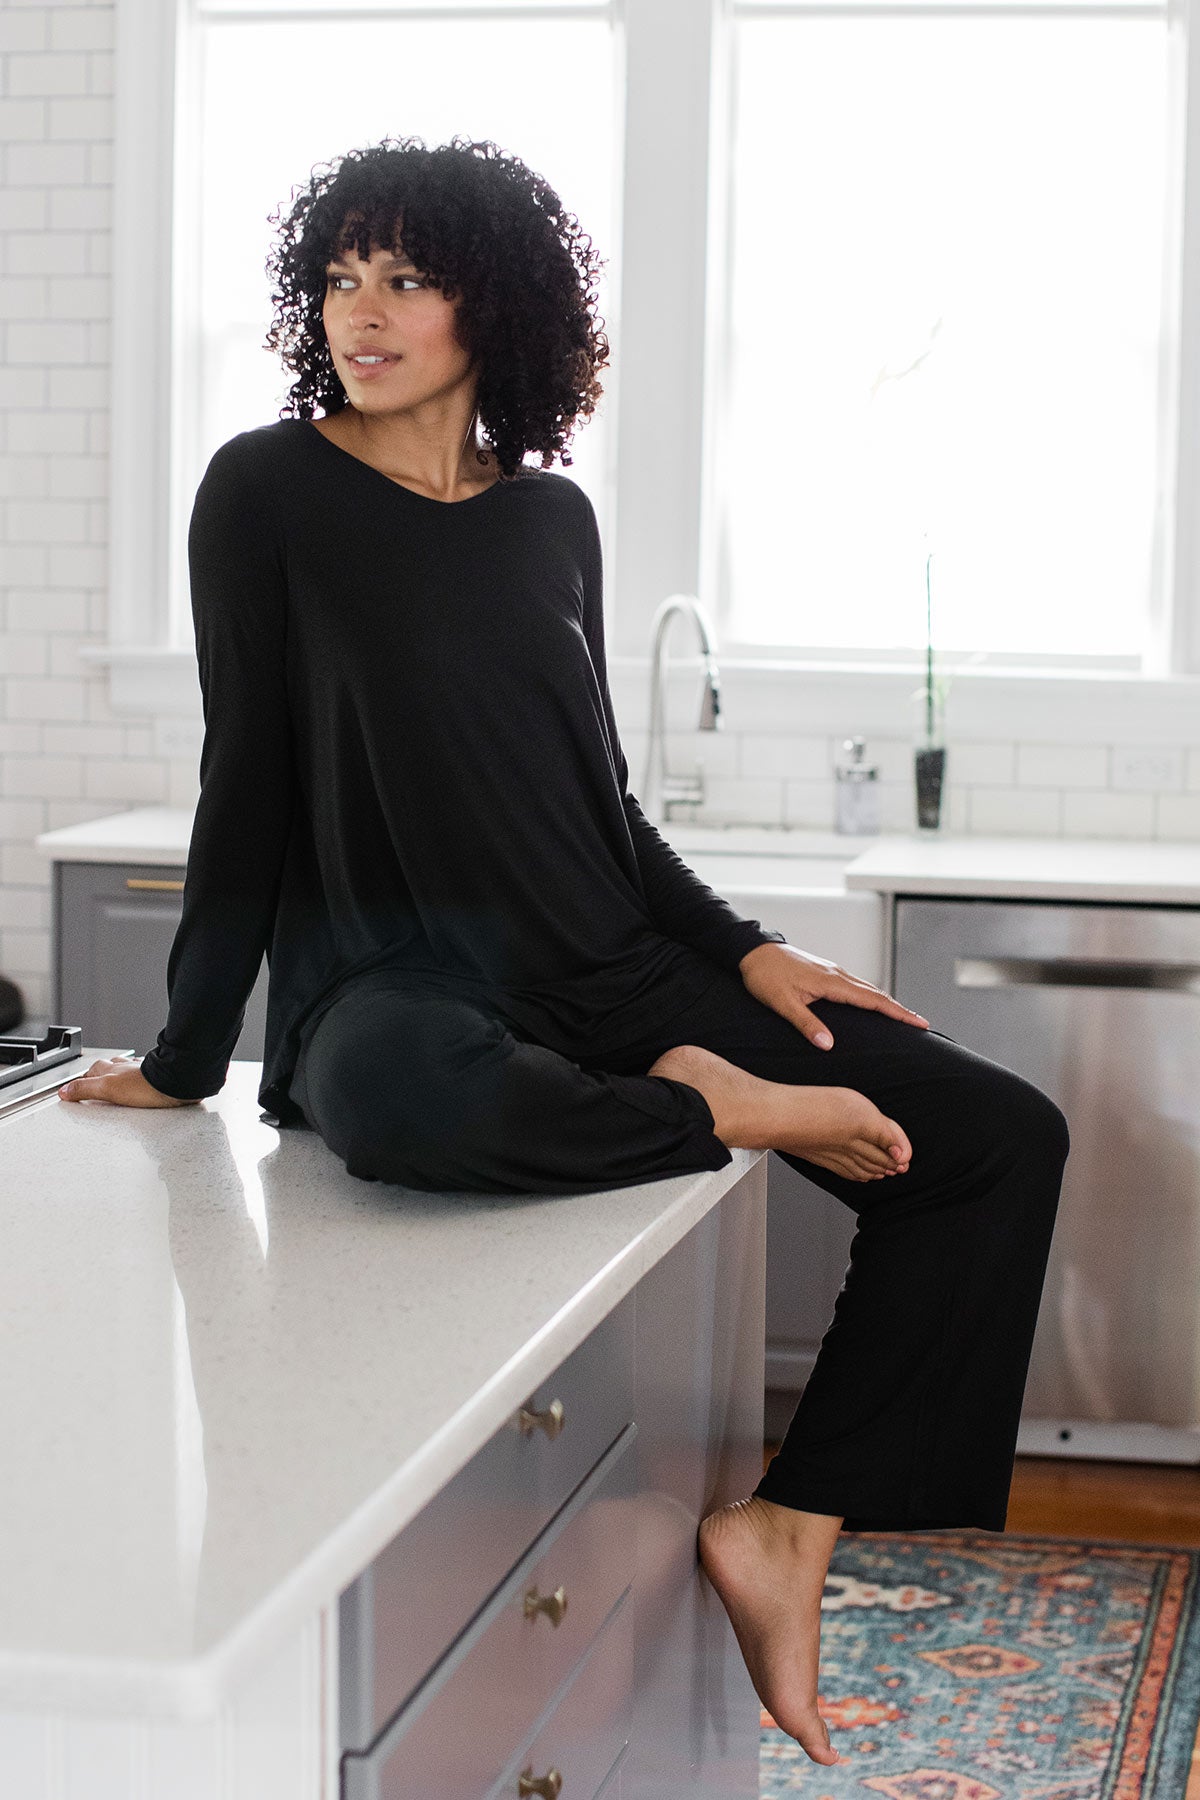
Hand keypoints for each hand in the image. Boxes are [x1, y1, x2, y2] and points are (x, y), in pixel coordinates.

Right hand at [57, 1055, 201, 1107]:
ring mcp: (142, 1071)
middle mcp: (126, 1067)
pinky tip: (142, 1086)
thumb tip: (64, 1091)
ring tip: (114, 1084)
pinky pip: (144, 1077)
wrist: (178, 1082)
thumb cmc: (147, 1086)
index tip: (72, 1091)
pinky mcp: (158, 1078)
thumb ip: (85, 1089)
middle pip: (106, 1069)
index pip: (89, 1074)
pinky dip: (139, 1081)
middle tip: (91, 1086)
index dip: (80, 1082)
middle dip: (98, 1077)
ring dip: (119, 1076)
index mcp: (112, 1069)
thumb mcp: (108, 1089)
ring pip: (125, 1070)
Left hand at [738, 942, 928, 1049]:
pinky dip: (870, 995)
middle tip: (921, 1024)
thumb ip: (805, 1023)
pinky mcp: (825, 972)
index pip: (873, 1000)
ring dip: (886, 1002)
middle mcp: (837, 974)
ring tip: (902, 1016)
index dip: (897, 1012)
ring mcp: (832, 971)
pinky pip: (855, 985)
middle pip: (876, 993)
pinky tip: (870, 1003)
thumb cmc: (765, 976)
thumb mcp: (782, 1003)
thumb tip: (828, 1045)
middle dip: (899, 1009)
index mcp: (831, 982)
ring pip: (867, 988)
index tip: (919, 1023)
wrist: (752, 951)